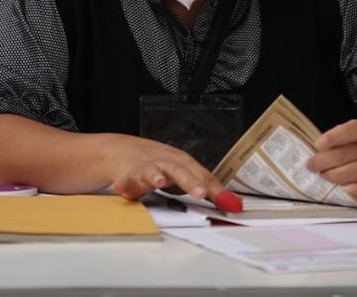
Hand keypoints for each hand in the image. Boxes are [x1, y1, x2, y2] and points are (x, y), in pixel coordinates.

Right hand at [100, 134, 227, 203]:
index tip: (231, 205)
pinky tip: (122, 187)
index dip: (217, 191)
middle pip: (180, 171)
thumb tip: (234, 204)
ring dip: (156, 176)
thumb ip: (208, 189)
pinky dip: (124, 184)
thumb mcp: (185, 174)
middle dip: (190, 182)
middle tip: (201, 193)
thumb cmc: (158, 164)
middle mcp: (166, 164)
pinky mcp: (127, 176)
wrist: (124, 152)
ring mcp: (146, 169)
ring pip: (151, 171)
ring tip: (159, 182)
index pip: (203, 176)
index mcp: (183, 164)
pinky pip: (126, 181)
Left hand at [305, 119, 356, 197]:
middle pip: (351, 153)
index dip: (335, 136)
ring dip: (338, 175)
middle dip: (327, 160)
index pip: (353, 130)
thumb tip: (315, 152)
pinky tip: (347, 189)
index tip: (318, 144)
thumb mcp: (351, 137)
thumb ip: (335, 142)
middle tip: (311, 165)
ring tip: (324, 176)